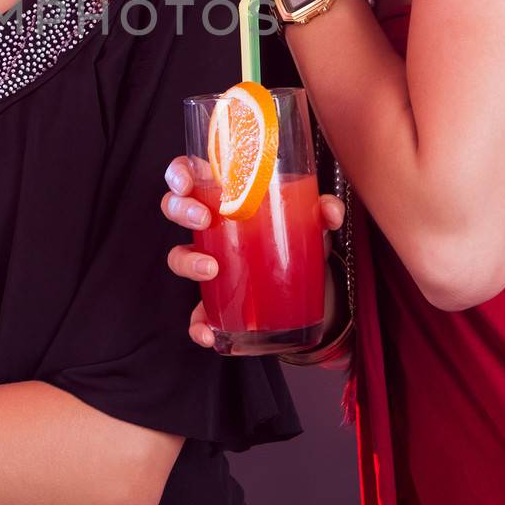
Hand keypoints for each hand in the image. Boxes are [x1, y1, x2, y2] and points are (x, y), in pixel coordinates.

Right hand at [160, 156, 344, 350]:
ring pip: (179, 255)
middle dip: (180, 210)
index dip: (178, 173)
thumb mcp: (309, 220)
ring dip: (187, 261)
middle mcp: (211, 225)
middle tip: (203, 219)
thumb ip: (321, 210)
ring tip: (209, 268)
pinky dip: (197, 322)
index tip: (186, 182)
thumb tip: (330, 211)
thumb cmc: (297, 236)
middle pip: (175, 207)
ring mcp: (209, 260)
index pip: (190, 173)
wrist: (309, 284)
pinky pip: (196, 311)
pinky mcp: (217, 298)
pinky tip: (206, 330)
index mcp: (226, 194)